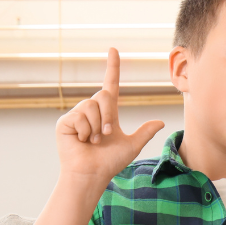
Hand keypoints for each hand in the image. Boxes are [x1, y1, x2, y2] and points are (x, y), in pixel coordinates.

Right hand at [55, 47, 164, 184]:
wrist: (92, 175)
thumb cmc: (110, 162)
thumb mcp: (132, 145)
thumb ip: (145, 132)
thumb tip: (160, 122)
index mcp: (107, 113)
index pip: (110, 85)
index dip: (112, 68)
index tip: (113, 50)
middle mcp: (91, 111)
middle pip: (103, 95)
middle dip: (108, 116)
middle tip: (105, 135)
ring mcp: (77, 115)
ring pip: (91, 104)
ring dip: (96, 126)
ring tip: (92, 140)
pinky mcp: (65, 122)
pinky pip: (80, 115)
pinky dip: (85, 130)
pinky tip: (81, 141)